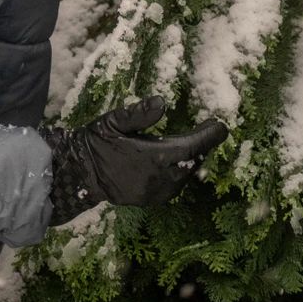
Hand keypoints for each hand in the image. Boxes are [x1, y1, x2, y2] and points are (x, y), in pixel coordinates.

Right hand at [44, 96, 227, 226]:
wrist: (81, 174)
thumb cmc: (97, 143)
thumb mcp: (114, 121)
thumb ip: (139, 113)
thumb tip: (164, 102)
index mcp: (156, 157)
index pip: (193, 146)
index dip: (210, 136)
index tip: (221, 126)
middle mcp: (162, 178)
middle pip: (193, 160)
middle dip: (202, 144)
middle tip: (210, 129)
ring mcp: (158, 192)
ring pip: (186, 175)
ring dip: (192, 158)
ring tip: (195, 142)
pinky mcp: (152, 199)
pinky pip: (176, 186)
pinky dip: (182, 172)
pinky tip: (178, 161)